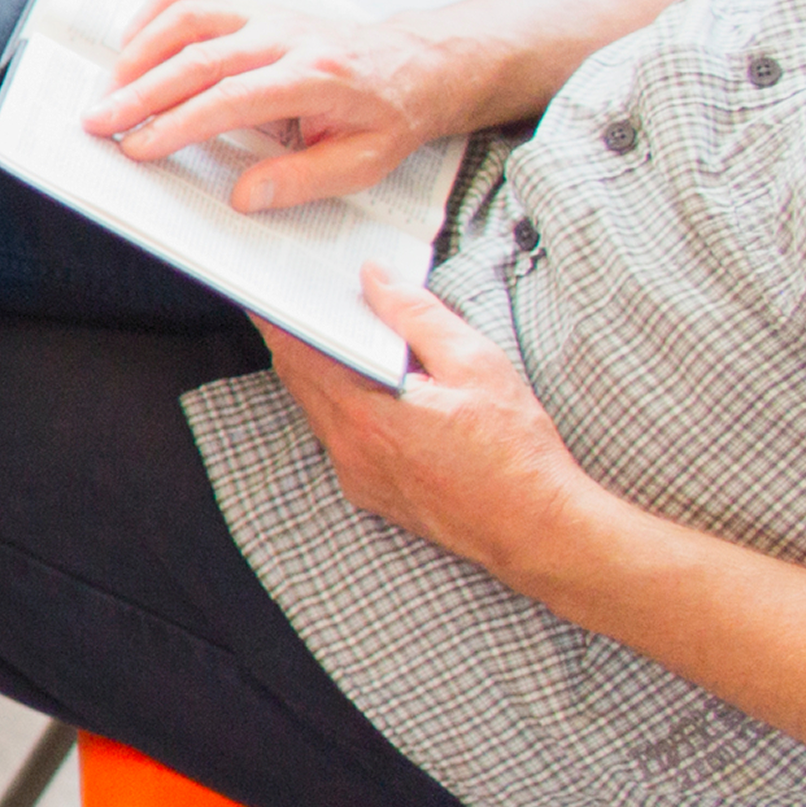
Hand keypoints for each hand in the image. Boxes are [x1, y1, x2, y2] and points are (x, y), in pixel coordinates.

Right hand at [85, 0, 477, 211]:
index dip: (179, 123)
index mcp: (315, 76)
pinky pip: (193, 0)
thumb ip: (304, 180)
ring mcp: (267, 16)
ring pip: (188, 18)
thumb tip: (245, 195)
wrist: (416, 63)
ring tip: (109, 89)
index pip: (232, 97)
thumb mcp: (365, 162)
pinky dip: (152, 20)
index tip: (141, 146)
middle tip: (99, 121)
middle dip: (140, 92)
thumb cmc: (388, 113)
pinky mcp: (254, 9)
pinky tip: (132, 49)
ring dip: (139, 53)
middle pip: (197, 57)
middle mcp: (286, 37)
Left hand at [257, 269, 616, 583]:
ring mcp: (356, 475)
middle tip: (302, 303)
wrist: (536, 526)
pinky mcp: (370, 492)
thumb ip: (416, 315)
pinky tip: (369, 388)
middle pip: (300, 381)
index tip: (269, 292)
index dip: (279, 318)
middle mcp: (349, 449)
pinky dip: (343, 407)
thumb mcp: (474, 363)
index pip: (298, 354)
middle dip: (297, 340)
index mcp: (366, 414)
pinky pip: (339, 439)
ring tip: (338, 336)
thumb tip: (375, 280)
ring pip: (319, 411)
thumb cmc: (514, 450)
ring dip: (320, 373)